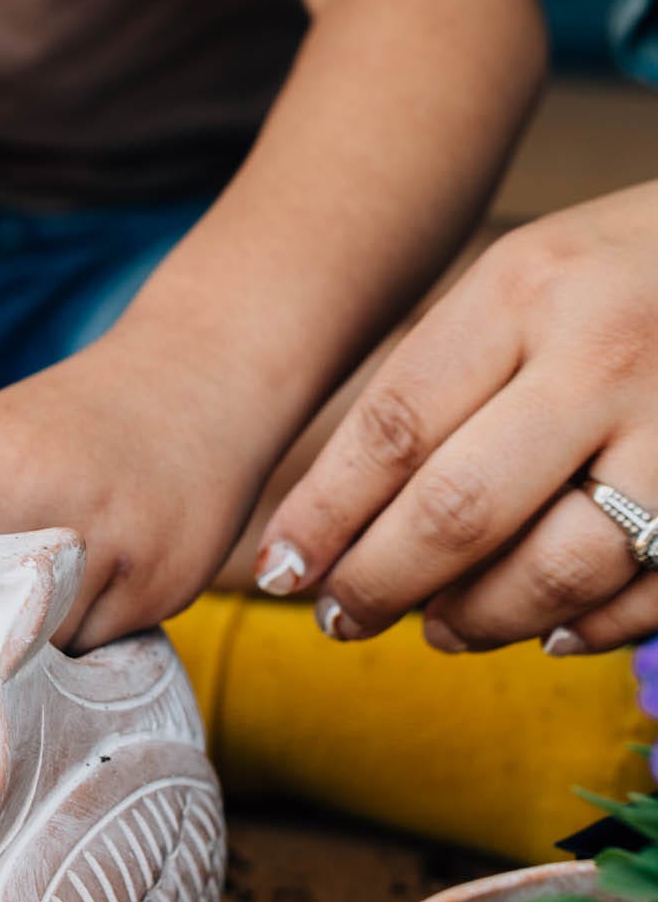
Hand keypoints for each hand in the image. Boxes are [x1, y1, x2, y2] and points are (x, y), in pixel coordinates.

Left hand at [0, 324, 264, 649]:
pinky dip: (86, 639)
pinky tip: (100, 593)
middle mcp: (39, 493)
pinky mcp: (160, 581)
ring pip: (35, 646)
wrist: (197, 377)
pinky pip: (94, 650)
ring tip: (44, 605)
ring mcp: (106, 540)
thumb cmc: (75, 424)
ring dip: (31, 646)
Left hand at [256, 184, 657, 655]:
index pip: (396, 426)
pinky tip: (544, 630)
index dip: (326, 514)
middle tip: (340, 617)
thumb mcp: (520, 281)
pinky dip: (586, 628)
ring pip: (557, 570)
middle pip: (461, 509)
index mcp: (525, 292)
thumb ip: (440, 381)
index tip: (281, 567)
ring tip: (441, 628)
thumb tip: (339, 515)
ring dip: (481, 619)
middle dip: (381, 582)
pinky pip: (648, 594)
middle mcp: (602, 357)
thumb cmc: (617, 271)